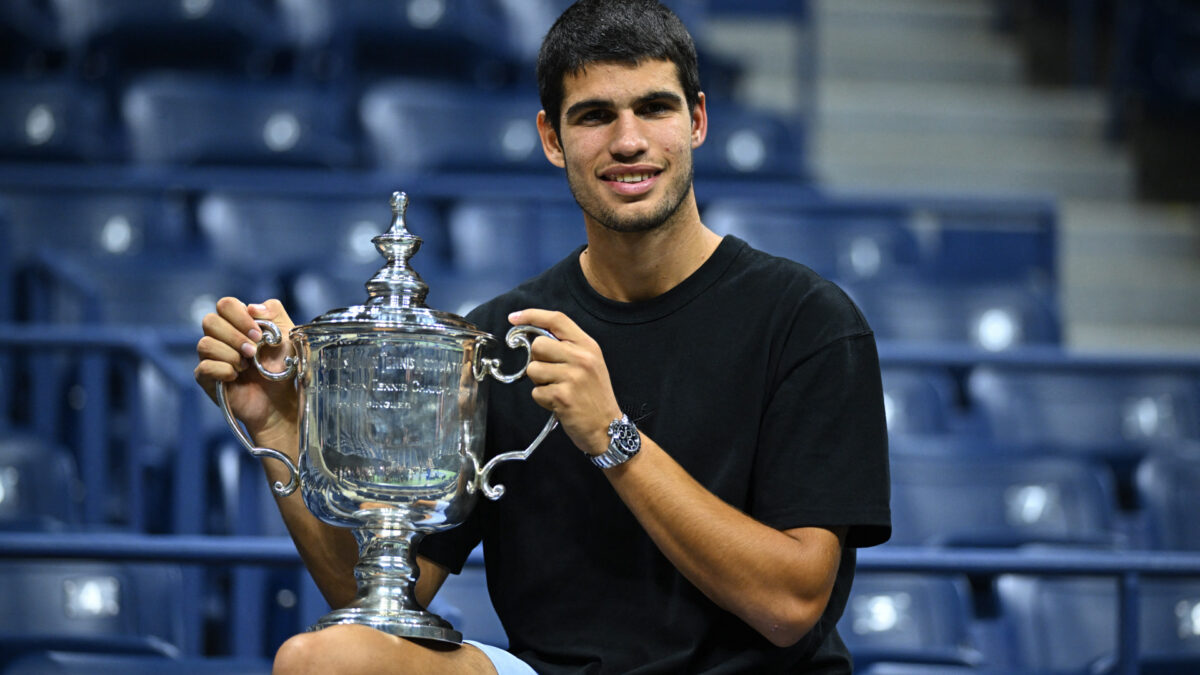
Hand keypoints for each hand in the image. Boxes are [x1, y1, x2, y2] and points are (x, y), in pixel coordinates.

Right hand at [194, 298, 298, 446]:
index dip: (239, 316)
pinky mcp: (208, 379)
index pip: (225, 305)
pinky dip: (223, 370)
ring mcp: (212, 358)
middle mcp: (221, 338)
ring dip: (230, 354)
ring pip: (204, 344)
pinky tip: (237, 376)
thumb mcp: (288, 334)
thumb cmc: (285, 367)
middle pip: (210, 321)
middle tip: (253, 351)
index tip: (258, 334)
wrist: (283, 400)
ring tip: (247, 366)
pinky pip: (203, 367)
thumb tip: (251, 307)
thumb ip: (274, 312)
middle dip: (234, 336)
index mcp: (239, 323)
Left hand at [509, 309, 621, 456]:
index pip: (557, 319)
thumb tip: (533, 338)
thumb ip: (567, 347)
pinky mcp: (562, 396)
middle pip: (538, 345)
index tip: (513, 318)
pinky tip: (558, 403)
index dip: (532, 315)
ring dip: (539, 382)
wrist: (608, 427)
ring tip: (557, 390)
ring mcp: (572, 377)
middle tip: (550, 373)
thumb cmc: (594, 396)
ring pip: (533, 369)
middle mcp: (581, 358)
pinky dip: (543, 399)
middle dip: (537, 360)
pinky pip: (536, 391)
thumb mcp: (590, 363)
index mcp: (588, 345)